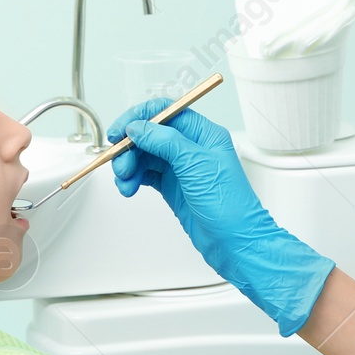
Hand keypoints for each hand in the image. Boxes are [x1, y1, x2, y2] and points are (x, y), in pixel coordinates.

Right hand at [107, 96, 334, 336]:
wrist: (235, 242)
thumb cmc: (230, 205)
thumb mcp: (196, 165)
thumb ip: (165, 141)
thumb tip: (139, 127)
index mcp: (203, 134)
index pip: (166, 111)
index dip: (139, 117)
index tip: (120, 131)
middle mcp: (191, 147)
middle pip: (150, 134)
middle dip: (130, 147)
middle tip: (120, 164)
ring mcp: (181, 167)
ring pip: (144, 156)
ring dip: (129, 166)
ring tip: (125, 183)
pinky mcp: (173, 186)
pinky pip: (145, 174)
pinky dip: (133, 179)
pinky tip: (129, 188)